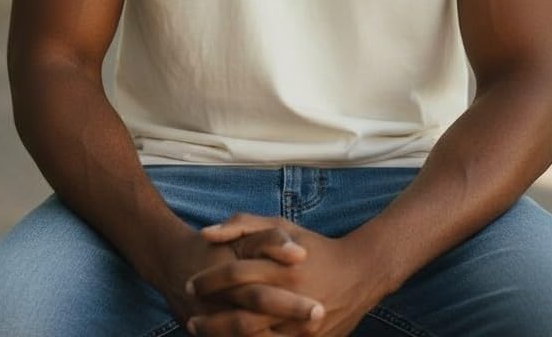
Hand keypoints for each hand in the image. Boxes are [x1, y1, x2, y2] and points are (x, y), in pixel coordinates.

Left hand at [186, 214, 381, 336]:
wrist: (360, 272)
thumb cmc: (314, 246)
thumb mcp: (281, 225)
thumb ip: (243, 225)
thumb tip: (206, 232)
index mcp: (281, 266)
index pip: (234, 275)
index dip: (208, 281)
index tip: (191, 284)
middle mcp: (289, 297)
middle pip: (239, 315)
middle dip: (210, 320)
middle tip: (192, 320)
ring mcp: (300, 326)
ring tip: (205, 335)